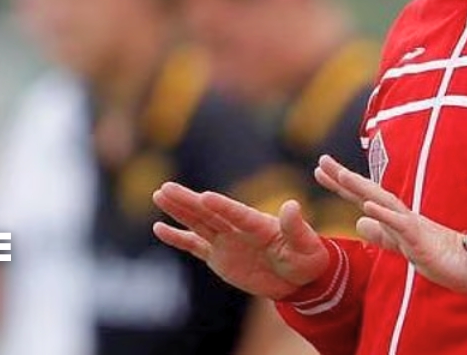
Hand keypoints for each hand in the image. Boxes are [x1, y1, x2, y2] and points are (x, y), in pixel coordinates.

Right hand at [152, 182, 330, 299]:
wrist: (298, 278)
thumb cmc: (307, 258)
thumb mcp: (306, 245)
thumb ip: (296, 226)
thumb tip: (292, 205)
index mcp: (259, 224)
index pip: (238, 214)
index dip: (222, 207)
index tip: (205, 197)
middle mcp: (238, 229)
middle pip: (209, 214)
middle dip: (188, 202)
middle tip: (166, 187)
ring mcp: (226, 241)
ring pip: (198, 223)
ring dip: (179, 210)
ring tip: (159, 194)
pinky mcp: (218, 256)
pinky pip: (194, 246)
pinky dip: (178, 238)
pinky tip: (159, 228)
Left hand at [315, 154, 466, 296]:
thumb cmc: (441, 256)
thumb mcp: (403, 247)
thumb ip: (382, 234)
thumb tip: (359, 221)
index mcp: (396, 219)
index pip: (365, 197)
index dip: (342, 185)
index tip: (321, 170)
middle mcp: (402, 216)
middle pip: (370, 192)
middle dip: (345, 178)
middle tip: (322, 160)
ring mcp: (412, 226)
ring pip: (384, 201)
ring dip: (362, 188)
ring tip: (341, 175)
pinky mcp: (421, 239)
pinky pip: (401, 225)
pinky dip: (384, 215)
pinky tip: (367, 206)